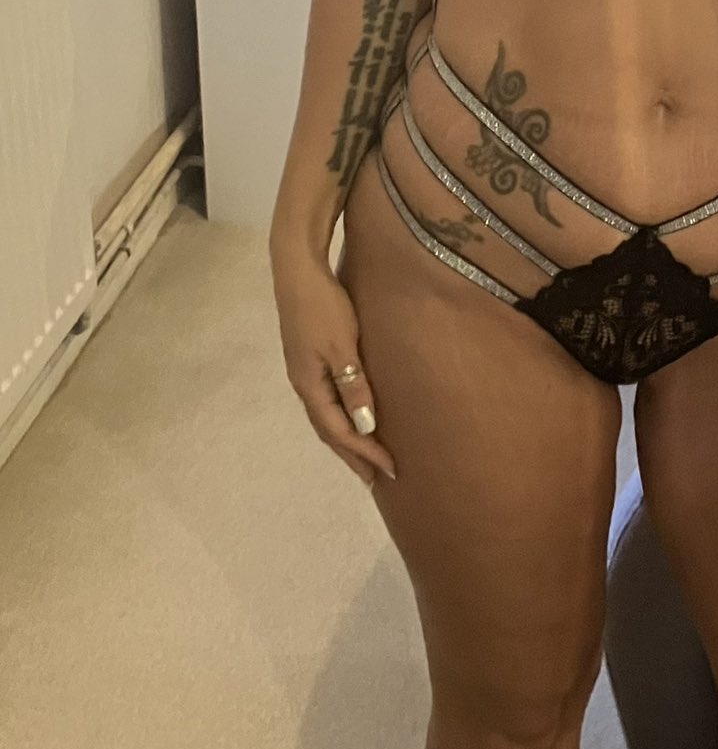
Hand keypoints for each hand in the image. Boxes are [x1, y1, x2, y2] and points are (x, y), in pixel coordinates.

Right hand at [270, 245, 396, 486]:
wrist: (297, 270)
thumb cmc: (324, 306)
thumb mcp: (342, 346)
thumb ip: (354, 385)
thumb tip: (365, 427)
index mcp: (310, 386)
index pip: (339, 432)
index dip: (364, 452)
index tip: (390, 470)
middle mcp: (304, 384)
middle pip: (329, 430)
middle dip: (352, 455)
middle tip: (375, 478)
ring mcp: (304, 371)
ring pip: (326, 416)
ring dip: (345, 439)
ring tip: (365, 455)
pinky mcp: (309, 358)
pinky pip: (326, 400)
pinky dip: (340, 417)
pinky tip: (352, 415)